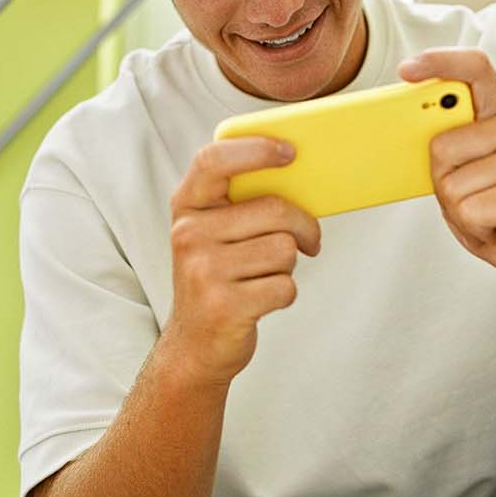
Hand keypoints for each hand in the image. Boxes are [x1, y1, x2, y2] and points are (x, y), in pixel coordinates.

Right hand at [165, 137, 322, 384]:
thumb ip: (240, 203)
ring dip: (288, 266)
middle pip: (275, 210)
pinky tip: (261, 300)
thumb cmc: (218, 279)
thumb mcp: (214, 233)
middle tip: (308, 241)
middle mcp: (188, 234)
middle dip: (304, 227)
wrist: (195, 346)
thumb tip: (300, 173)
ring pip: (285, 249)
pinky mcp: (224, 306)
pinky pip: (285, 286)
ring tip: (264, 276)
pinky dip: (284, 294)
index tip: (290, 152)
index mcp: (187, 207)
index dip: (254, 149)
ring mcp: (203, 271)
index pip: (213, 161)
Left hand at [399, 48, 495, 296]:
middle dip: (443, 181)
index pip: (474, 68)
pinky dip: (475, 228)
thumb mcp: (467, 172)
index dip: (439, 62)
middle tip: (475, 196)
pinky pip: (469, 210)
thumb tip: (412, 132)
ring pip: (452, 184)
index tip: (406, 71)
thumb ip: (448, 147)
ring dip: (461, 211)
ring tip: (490, 215)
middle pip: (441, 145)